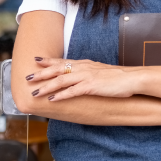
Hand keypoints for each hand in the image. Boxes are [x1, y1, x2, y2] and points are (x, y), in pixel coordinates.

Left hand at [24, 57, 138, 101]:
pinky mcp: (91, 86)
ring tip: (35, 92)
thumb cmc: (118, 77)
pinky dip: (61, 95)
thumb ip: (88, 72)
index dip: (48, 61)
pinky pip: (73, 91)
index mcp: (84, 64)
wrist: (132, 78)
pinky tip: (52, 99)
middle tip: (28, 77)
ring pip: (61, 80)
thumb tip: (79, 77)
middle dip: (41, 74)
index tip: (36, 60)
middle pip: (57, 69)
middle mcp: (83, 68)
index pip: (62, 61)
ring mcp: (86, 77)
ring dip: (47, 86)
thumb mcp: (100, 72)